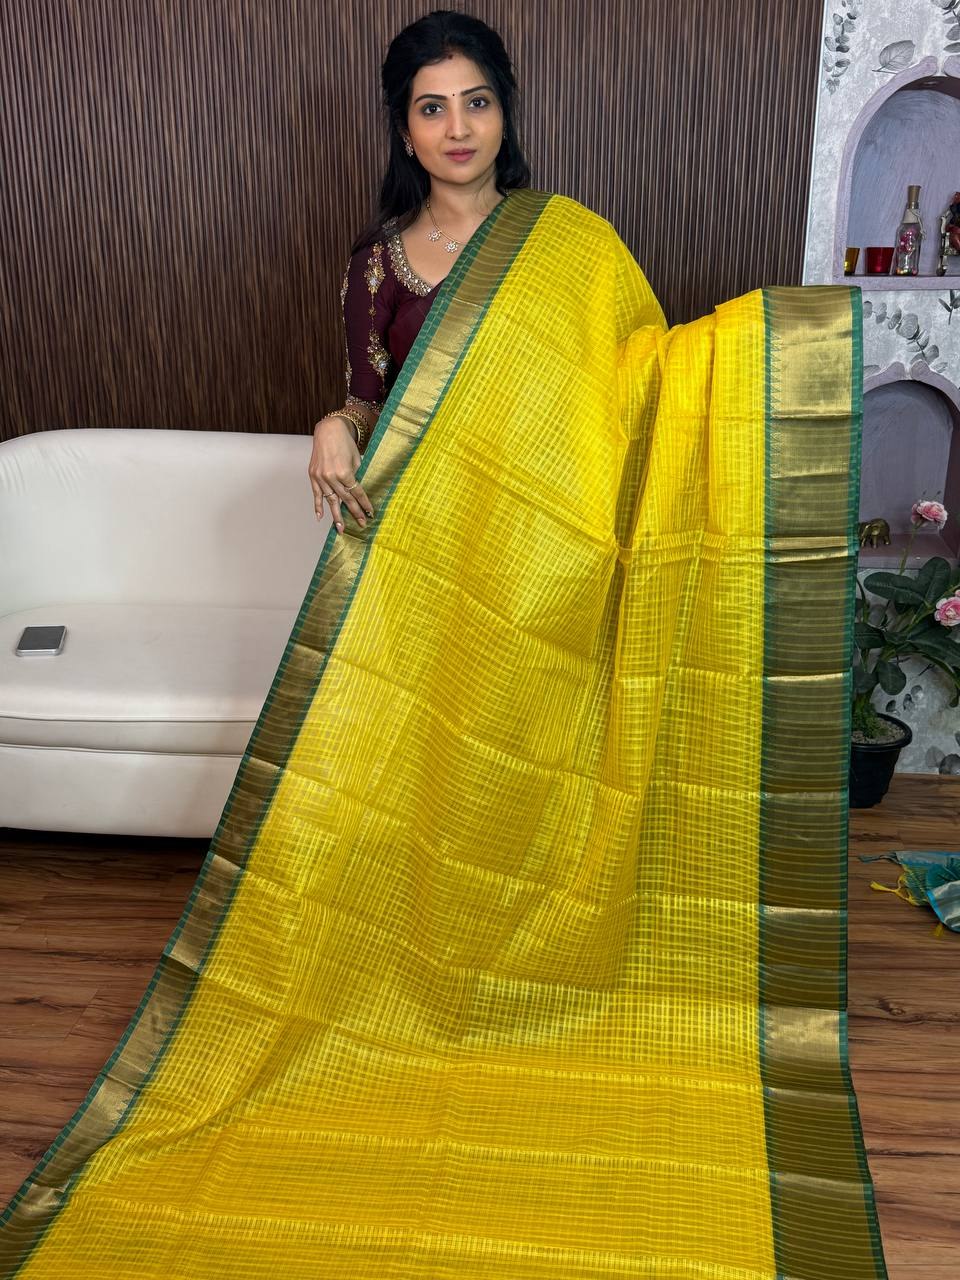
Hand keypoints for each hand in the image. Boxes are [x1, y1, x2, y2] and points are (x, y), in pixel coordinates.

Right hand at [308, 416, 375, 533]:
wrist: (328, 431)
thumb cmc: (345, 443)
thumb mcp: (356, 460)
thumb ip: (354, 477)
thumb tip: (356, 493)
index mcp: (345, 473)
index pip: (357, 493)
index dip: (364, 504)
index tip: (370, 513)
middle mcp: (331, 477)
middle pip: (345, 499)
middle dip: (354, 512)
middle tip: (360, 525)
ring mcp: (321, 477)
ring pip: (330, 500)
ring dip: (336, 515)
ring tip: (340, 528)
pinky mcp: (313, 476)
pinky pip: (316, 494)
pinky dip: (317, 506)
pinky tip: (320, 517)